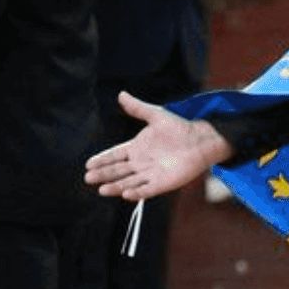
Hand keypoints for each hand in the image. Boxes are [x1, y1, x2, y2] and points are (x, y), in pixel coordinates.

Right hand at [84, 92, 232, 200]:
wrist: (200, 140)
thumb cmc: (179, 128)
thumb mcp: (156, 115)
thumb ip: (138, 108)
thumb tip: (121, 94)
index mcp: (136, 148)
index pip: (114, 155)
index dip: (102, 159)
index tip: (88, 164)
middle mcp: (140, 163)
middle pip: (118, 170)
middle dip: (103, 174)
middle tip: (88, 177)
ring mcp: (150, 174)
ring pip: (128, 182)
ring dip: (115, 186)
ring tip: (102, 189)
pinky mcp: (162, 183)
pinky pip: (147, 190)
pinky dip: (136, 193)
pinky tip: (125, 194)